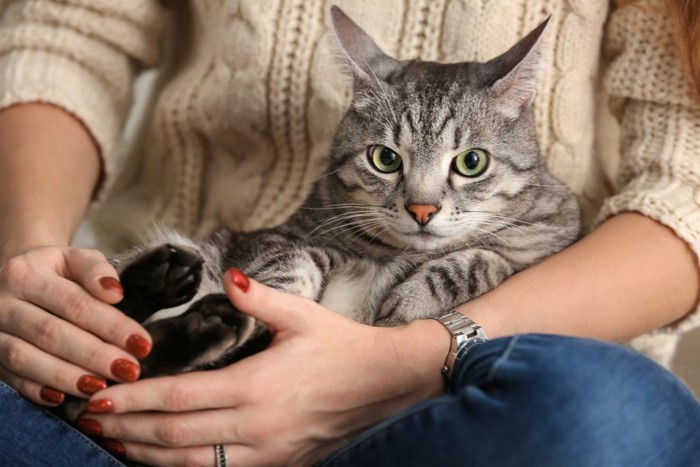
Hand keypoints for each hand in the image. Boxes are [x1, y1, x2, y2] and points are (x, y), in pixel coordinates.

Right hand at [0, 246, 151, 405]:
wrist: (15, 280)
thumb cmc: (56, 272)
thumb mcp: (77, 259)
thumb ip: (96, 270)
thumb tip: (114, 293)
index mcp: (25, 273)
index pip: (75, 303)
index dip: (111, 326)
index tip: (142, 344)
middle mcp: (0, 303)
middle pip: (51, 333)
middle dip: (94, 355)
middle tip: (129, 371)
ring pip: (25, 358)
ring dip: (66, 376)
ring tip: (102, 387)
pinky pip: (10, 378)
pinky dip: (36, 390)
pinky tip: (65, 398)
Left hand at [82, 270, 447, 465]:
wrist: (385, 383)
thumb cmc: (341, 346)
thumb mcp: (301, 315)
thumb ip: (257, 298)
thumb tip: (225, 277)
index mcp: (256, 384)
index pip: (178, 397)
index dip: (133, 399)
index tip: (100, 397)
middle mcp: (256, 425)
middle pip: (174, 436)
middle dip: (127, 430)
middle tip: (90, 421)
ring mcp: (268, 452)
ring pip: (192, 464)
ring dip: (147, 456)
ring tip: (114, 444)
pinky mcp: (279, 464)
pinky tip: (163, 460)